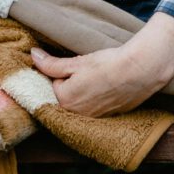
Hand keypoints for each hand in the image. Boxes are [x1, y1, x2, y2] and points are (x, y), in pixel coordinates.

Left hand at [30, 12, 173, 116]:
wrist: (141, 71)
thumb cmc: (108, 64)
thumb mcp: (76, 62)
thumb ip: (51, 63)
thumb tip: (33, 56)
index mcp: (64, 100)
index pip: (53, 85)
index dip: (62, 73)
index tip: (73, 65)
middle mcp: (76, 114)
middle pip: (66, 97)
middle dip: (71, 84)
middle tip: (87, 72)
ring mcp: (94, 118)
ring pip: (81, 103)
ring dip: (85, 92)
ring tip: (98, 78)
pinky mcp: (109, 117)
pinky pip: (95, 108)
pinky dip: (98, 99)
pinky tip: (108, 87)